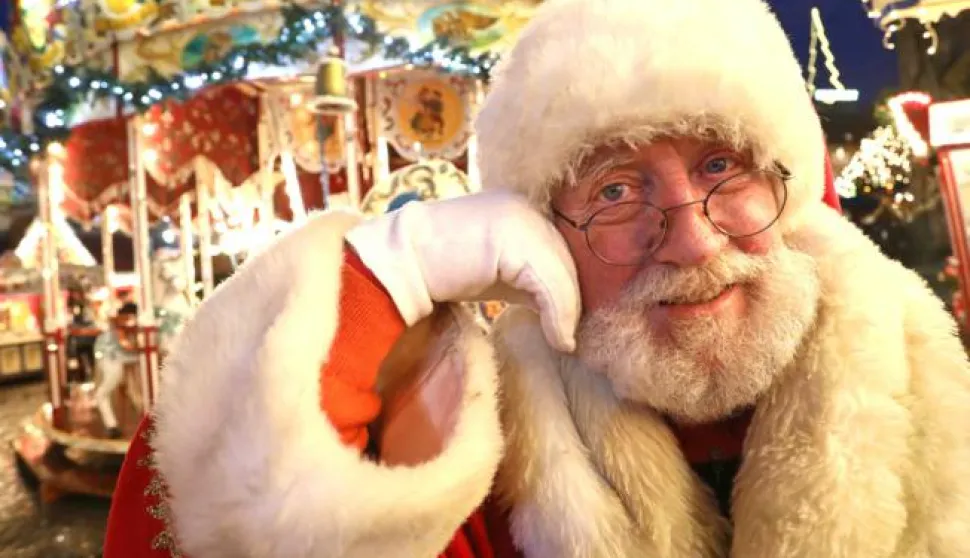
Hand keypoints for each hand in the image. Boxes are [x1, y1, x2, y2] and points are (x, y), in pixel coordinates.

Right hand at [345, 191, 579, 351]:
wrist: (403, 260)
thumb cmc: (444, 270)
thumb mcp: (496, 273)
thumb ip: (528, 280)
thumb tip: (566, 310)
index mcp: (522, 208)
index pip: (561, 250)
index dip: (569, 288)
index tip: (568, 320)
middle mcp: (525, 207)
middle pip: (566, 260)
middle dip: (571, 302)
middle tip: (569, 336)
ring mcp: (520, 219)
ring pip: (562, 273)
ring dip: (567, 313)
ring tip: (563, 341)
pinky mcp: (514, 240)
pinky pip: (549, 283)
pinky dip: (557, 314)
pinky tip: (556, 337)